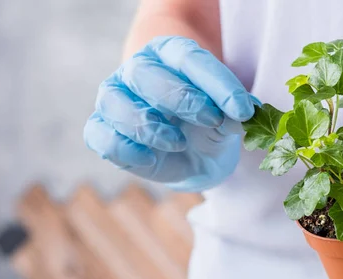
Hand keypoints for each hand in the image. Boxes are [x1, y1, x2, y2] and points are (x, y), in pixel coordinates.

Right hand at [84, 36, 254, 190]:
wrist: (195, 157)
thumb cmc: (210, 127)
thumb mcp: (228, 119)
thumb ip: (232, 114)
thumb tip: (240, 115)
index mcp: (170, 55)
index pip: (189, 58)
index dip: (217, 83)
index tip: (243, 110)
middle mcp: (138, 71)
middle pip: (145, 73)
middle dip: (181, 98)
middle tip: (211, 120)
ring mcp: (115, 99)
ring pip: (115, 102)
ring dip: (149, 125)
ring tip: (178, 143)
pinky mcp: (102, 130)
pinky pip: (100, 135)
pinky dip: (124, 149)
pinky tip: (150, 159)